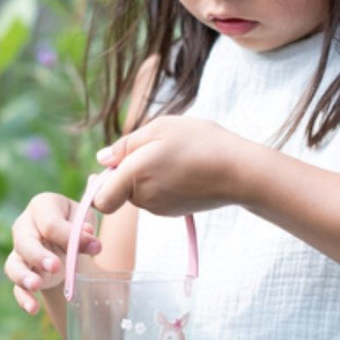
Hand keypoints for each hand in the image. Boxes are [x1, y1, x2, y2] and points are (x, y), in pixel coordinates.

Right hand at [4, 191, 100, 315]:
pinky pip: (16, 287)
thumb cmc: (75, 223)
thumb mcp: (84, 220)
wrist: (68, 238)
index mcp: (41, 206)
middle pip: (24, 242)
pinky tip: (32, 308)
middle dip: (39, 255)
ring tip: (37, 286)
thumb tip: (88, 236)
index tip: (95, 247)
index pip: (50, 223)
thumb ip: (85, 228)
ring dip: (24, 277)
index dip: (70, 236)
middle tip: (55, 267)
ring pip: (14, 264)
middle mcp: (24, 227)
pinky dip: (23, 298)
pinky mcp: (22, 273)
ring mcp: (19, 251)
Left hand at [92, 116, 246, 216]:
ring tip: (176, 155)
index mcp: (135, 176)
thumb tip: (102, 159)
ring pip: (140, 193)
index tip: (115, 166)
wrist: (239, 171)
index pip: (101, 200)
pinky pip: (157, 196)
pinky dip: (164, 183)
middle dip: (129, 171)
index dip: (100, 185)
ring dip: (148, 175)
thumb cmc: (201, 143)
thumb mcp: (161, 128)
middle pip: (121, 190)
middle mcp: (144, 198)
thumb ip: (126, 144)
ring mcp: (160, 208)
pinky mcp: (175, 211)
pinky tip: (185, 167)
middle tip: (157, 148)